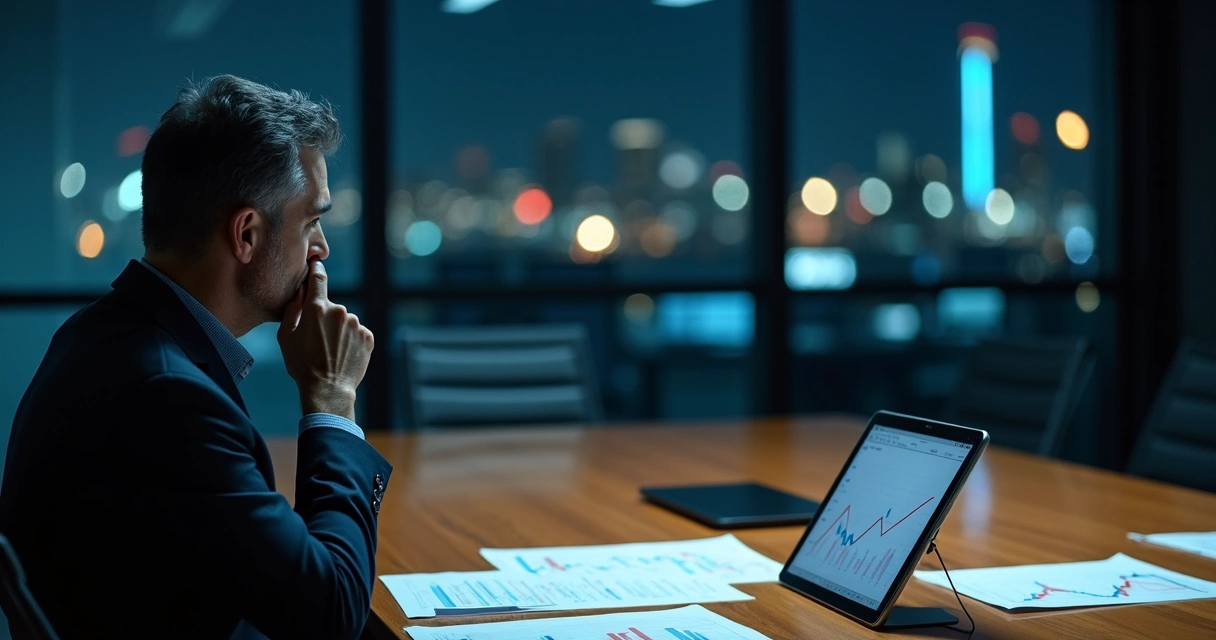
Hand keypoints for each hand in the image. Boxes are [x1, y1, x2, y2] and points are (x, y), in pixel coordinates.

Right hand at [277, 260, 373, 421]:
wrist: (328, 389)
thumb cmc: (302, 365)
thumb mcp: (286, 336)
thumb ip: (292, 309)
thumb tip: (299, 291)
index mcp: (317, 308)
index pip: (318, 279)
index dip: (316, 269)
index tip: (316, 262)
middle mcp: (339, 311)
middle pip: (331, 307)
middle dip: (324, 318)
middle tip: (317, 340)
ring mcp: (356, 324)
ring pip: (345, 321)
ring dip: (338, 331)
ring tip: (330, 351)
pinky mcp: (368, 337)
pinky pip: (357, 333)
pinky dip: (351, 340)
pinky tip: (342, 354)